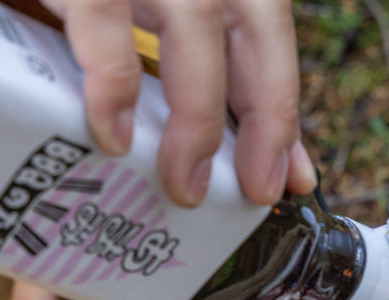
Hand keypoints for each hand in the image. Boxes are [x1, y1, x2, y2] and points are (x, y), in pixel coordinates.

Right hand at [40, 0, 317, 207]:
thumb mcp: (162, 23)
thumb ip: (227, 78)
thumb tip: (287, 165)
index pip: (271, 32)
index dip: (281, 109)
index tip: (275, 182)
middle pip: (253, 23)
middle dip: (261, 113)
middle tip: (244, 191)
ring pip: (194, 23)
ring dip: (196, 114)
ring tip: (181, 184)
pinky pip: (102, 19)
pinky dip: (114, 83)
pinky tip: (113, 135)